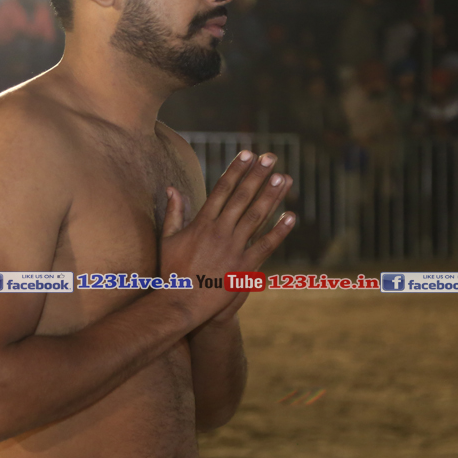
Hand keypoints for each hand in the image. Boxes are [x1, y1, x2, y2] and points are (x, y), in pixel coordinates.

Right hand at [159, 151, 294, 327]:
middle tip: (271, 157)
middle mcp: (220, 231)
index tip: (247, 154)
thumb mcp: (167, 239)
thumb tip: (172, 188)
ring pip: (256, 216)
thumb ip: (173, 212)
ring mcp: (233, 248)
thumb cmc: (170, 272)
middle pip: (242, 197)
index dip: (236, 170)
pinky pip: (265, 245)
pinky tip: (291, 216)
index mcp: (201, 222)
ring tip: (284, 177)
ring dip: (271, 196)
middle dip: (257, 175)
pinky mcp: (244, 267)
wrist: (179, 304)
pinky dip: (279, 231)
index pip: (222, 189)